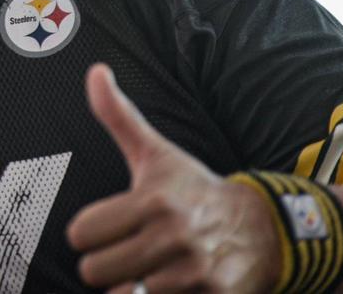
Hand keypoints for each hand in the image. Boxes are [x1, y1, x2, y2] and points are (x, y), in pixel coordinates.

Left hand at [66, 64, 279, 292]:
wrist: (262, 227)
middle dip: (103, 265)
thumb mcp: (156, 153)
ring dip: (130, 288)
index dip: (86, 232)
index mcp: (152, 199)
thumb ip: (118, 116)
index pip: (81, 232)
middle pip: (93, 272)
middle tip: (123, 253)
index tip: (104, 227)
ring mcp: (194, 272)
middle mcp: (173, 236)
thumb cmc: (193, 189)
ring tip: (146, 269)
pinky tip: (169, 285)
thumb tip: (95, 71)